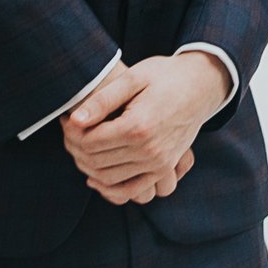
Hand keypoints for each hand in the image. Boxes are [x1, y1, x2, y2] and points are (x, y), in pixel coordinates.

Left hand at [62, 54, 225, 204]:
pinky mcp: (164, 169)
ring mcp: (158, 163)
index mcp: (138, 126)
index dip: (71, 132)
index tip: (66, 118)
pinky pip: (131, 190)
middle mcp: (149, 150)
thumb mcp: (134, 78)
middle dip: (75, 148)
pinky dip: (109, 188)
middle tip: (69, 131)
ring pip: (108, 178)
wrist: (201, 85)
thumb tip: (74, 120)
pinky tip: (94, 176)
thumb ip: (103, 100)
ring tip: (80, 147)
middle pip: (96, 161)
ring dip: (87, 167)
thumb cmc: (165, 76)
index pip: (90, 141)